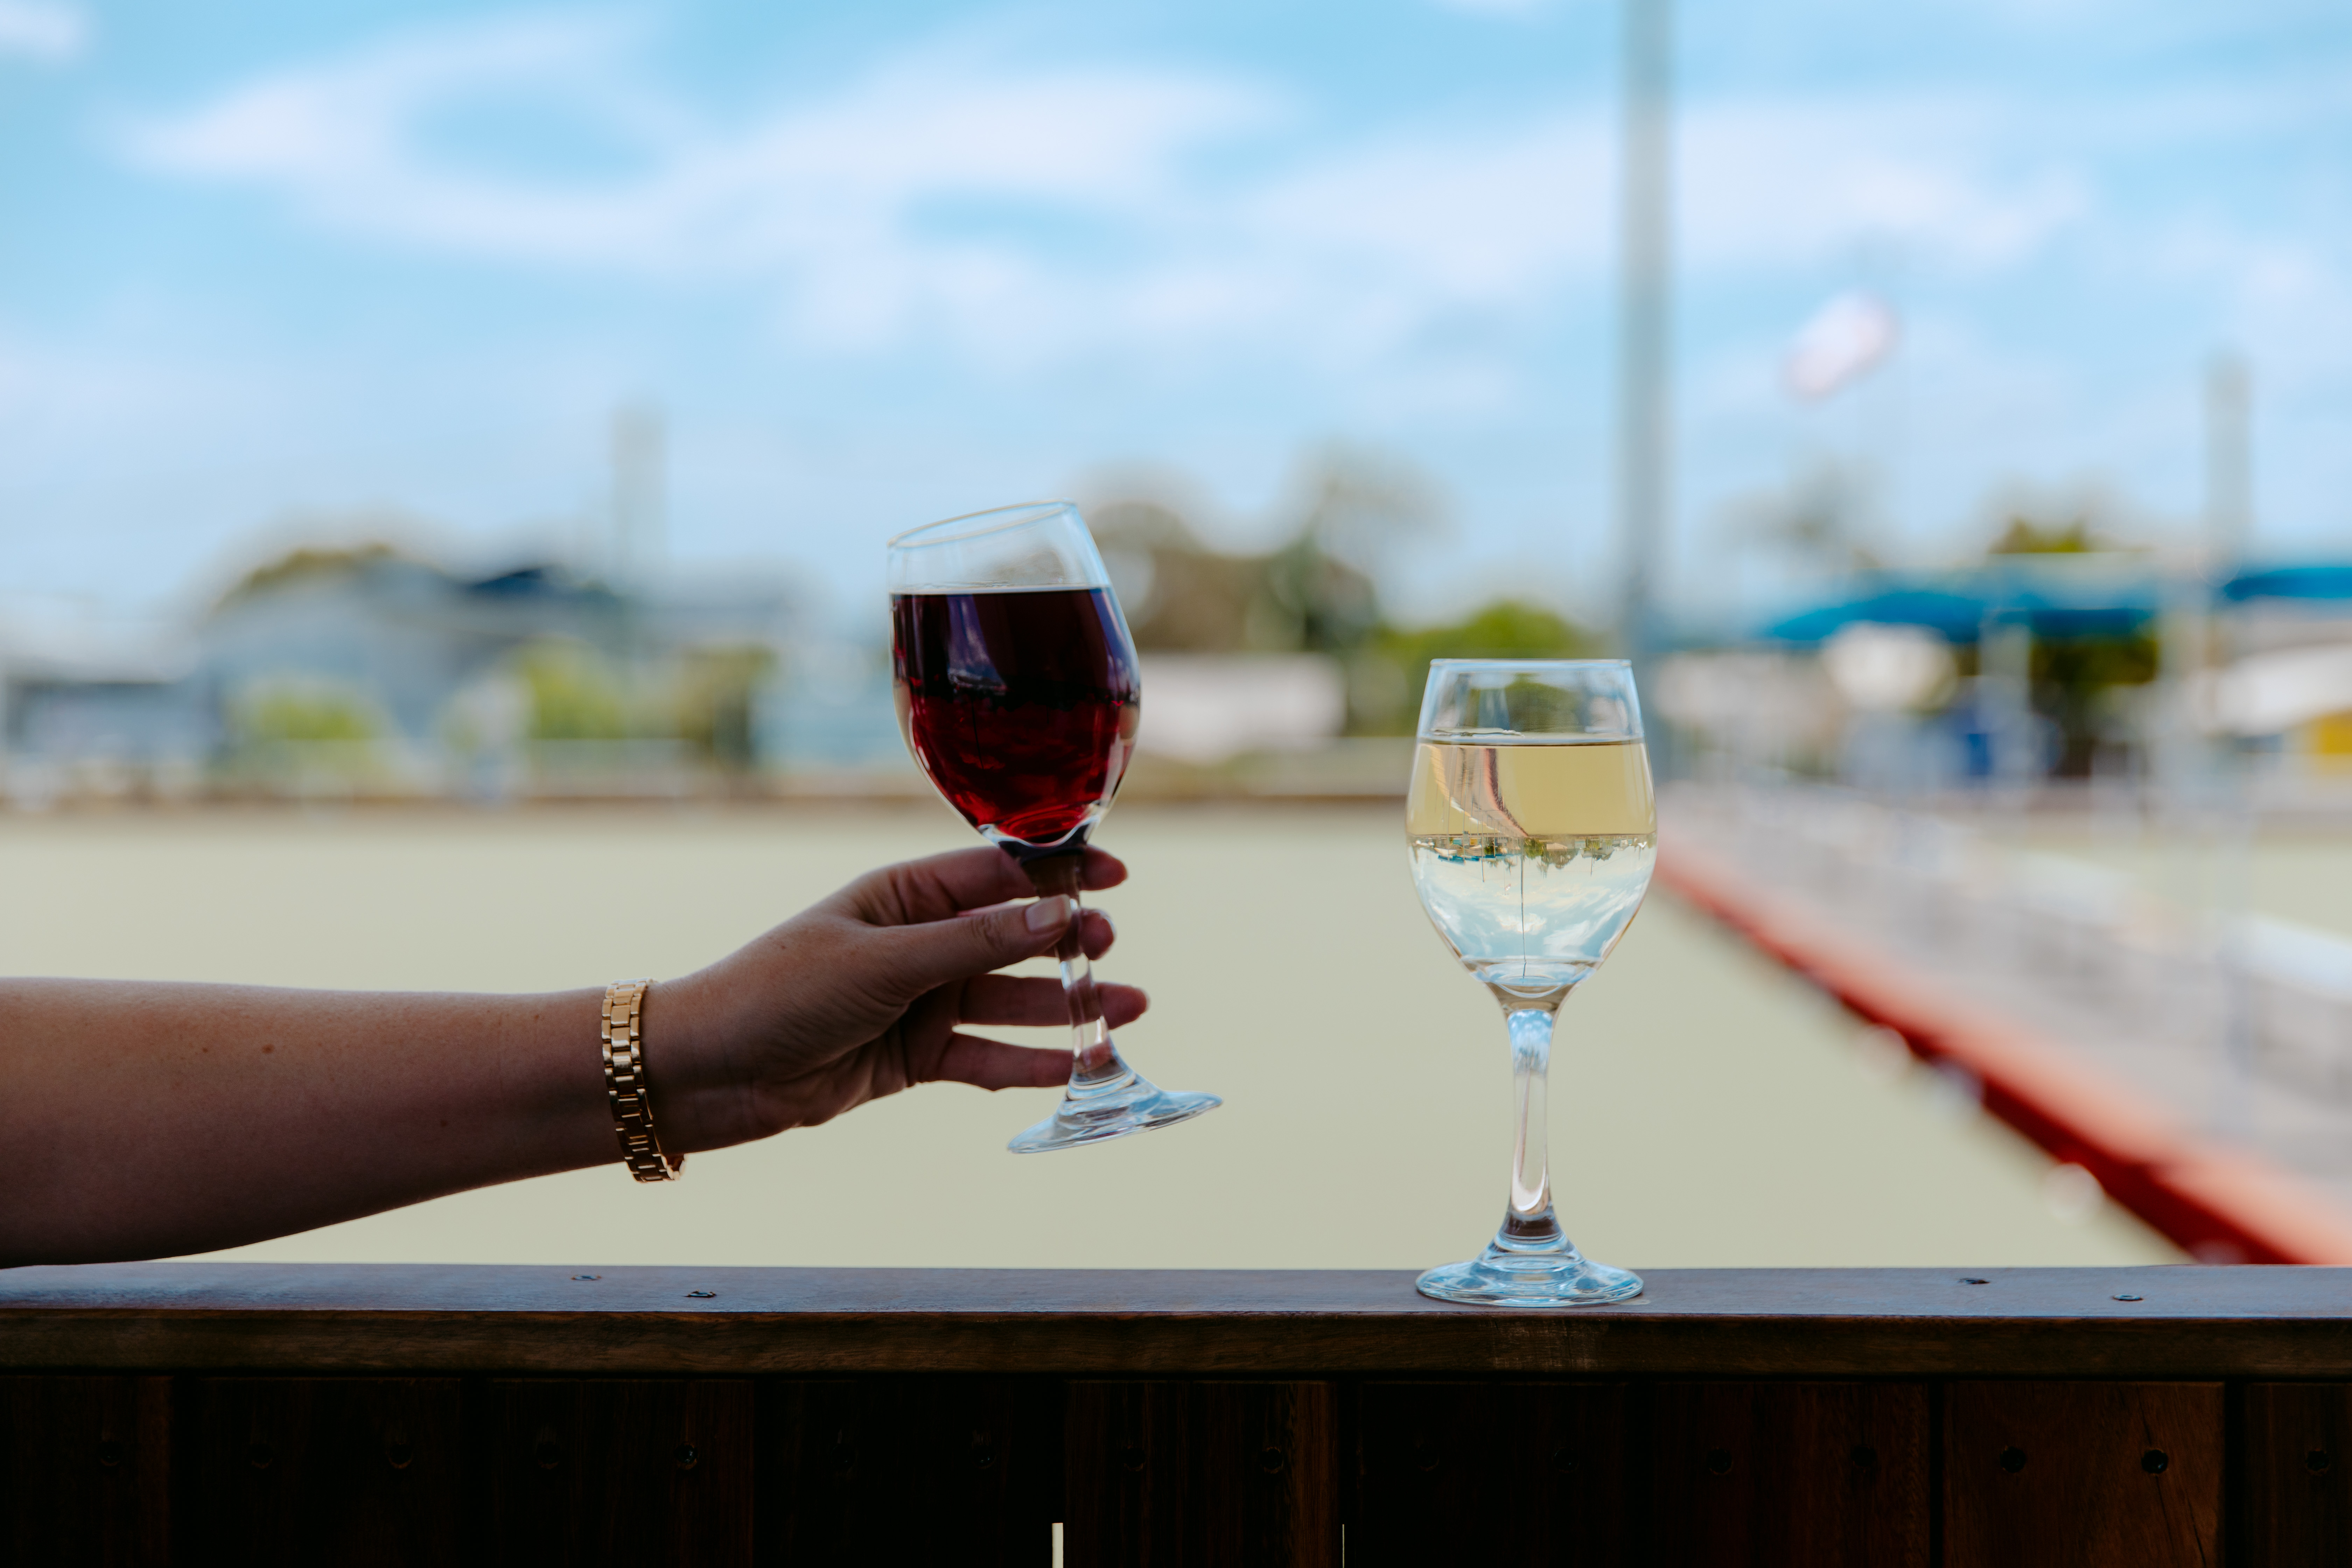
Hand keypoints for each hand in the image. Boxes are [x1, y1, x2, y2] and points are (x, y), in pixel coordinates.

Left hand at [661, 846, 1143, 1145]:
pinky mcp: (914, 1058)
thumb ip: (974, 943)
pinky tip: (1076, 1065)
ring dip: (1066, 1008)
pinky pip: (985, 1058)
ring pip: (1009, 1001)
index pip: (998, 874)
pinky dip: (1029, 1064)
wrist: (710, 1071)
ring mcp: (919, 1002)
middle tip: (1112, 953)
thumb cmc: (779, 992)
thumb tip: (1057, 910)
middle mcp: (919, 943)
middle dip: (1068, 945)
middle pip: (1013, 940)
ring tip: (1127, 1012)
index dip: (1059, 872)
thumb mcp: (883, 961)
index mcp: (905, 895)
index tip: (1116, 875)